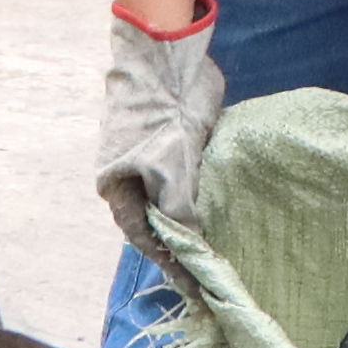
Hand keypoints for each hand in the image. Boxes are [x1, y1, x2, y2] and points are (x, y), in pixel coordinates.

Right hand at [94, 6, 229, 256]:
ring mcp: (155, 159)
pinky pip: (192, 179)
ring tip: (225, 247)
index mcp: (117, 188)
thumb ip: (179, 214)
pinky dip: (207, 196)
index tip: (196, 288)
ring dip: (198, 221)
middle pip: (159, 221)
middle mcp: (132, 178)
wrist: (167, 59)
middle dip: (184, 246)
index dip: (169, 264)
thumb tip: (191, 249)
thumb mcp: (169, 174)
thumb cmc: (158, 119)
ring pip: (177, 201)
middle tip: (214, 272)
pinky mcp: (179, 142)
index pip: (144, 238)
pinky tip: (229, 210)